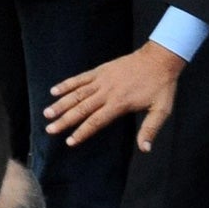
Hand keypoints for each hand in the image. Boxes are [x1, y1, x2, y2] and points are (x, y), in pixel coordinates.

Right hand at [46, 41, 184, 150]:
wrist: (159, 59)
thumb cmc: (161, 86)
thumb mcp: (162, 109)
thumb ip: (150, 129)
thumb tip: (145, 149)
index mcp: (120, 104)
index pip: (96, 121)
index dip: (82, 132)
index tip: (69, 141)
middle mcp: (106, 93)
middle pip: (81, 109)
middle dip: (64, 120)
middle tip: (49, 129)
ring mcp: (101, 80)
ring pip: (76, 94)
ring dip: (60, 104)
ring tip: (47, 113)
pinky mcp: (99, 71)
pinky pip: (79, 78)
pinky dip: (66, 85)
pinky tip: (53, 91)